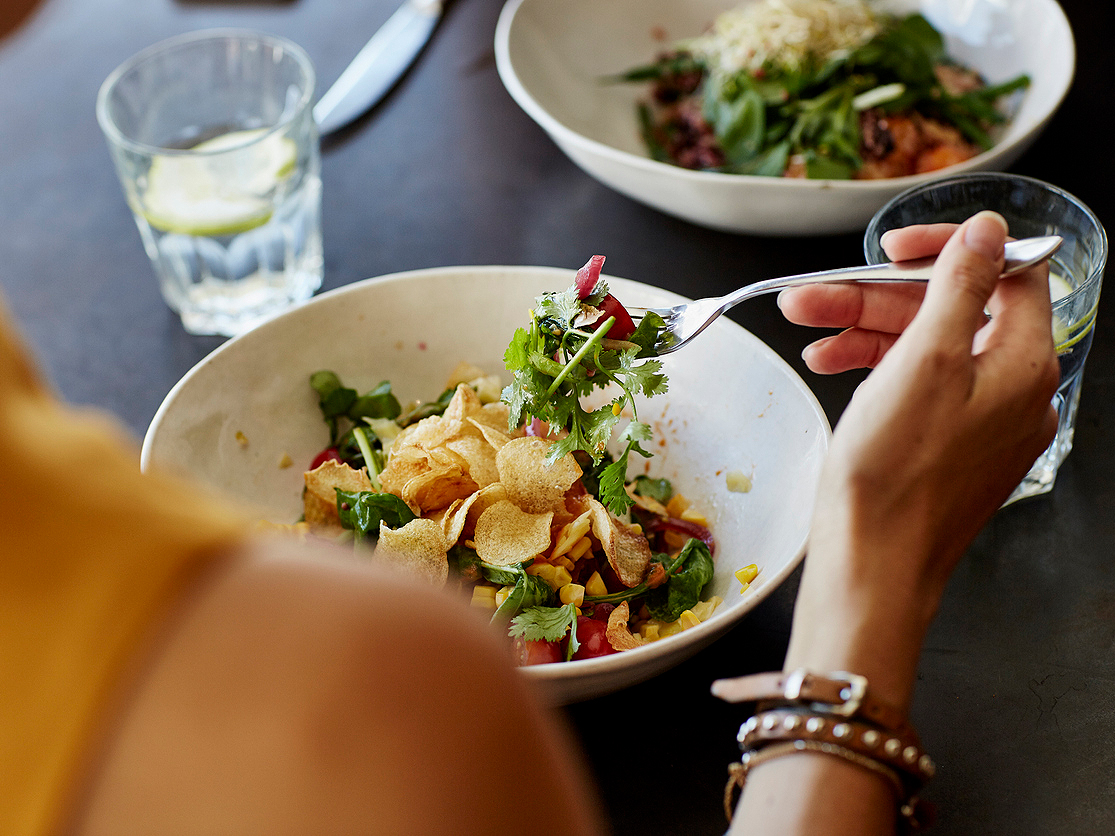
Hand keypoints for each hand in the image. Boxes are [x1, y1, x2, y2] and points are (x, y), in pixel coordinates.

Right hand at [784, 211, 1059, 709]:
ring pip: (925, 349)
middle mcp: (1012, 391)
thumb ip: (960, 286)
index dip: (945, 250)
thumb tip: (989, 231)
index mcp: (1023, 364)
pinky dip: (874, 370)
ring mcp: (981, 422)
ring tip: (806, 330)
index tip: (892, 248)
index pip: (1004, 274)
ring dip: (863, 330)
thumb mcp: (923, 361)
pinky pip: (917, 387)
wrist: (872, 564)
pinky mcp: (948, 446)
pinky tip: (830, 364)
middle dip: (876, 297)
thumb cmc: (894, 476)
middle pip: (950, 312)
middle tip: (815, 296)